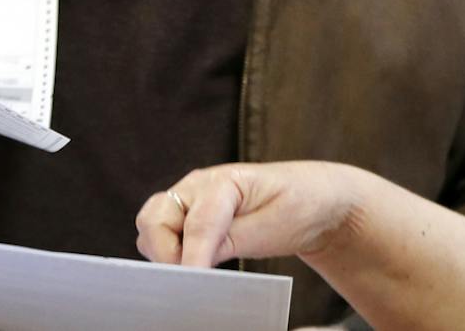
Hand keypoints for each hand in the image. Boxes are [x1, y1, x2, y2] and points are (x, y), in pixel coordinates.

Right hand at [136, 162, 364, 269]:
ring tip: (192, 273)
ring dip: (162, 252)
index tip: (191, 282)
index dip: (191, 257)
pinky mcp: (189, 216)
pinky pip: (162, 235)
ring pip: (152, 227)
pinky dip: (168, 253)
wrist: (313, 199)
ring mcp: (190, 199)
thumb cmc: (299, 206)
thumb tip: (196, 264)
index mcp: (224, 181)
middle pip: (154, 218)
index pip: (197, 224)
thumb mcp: (274, 226)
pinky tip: (191, 268)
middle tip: (189, 279)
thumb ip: (233, 241)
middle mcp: (198, 186)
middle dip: (163, 252)